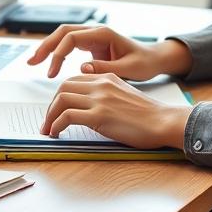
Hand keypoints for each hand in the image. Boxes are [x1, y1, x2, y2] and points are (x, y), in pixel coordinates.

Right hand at [25, 24, 192, 79]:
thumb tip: (82, 68)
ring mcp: (92, 37)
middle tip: (32, 62)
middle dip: (45, 46)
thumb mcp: (128, 69)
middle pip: (62, 32)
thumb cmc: (144, 63)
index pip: (71, 37)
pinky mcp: (91, 46)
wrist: (153, 59)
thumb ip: (105, 68)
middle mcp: (95, 32)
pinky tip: (48, 63)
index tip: (51, 71)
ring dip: (47, 48)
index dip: (58, 53)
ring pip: (63, 37)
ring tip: (33, 62)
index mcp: (103, 33)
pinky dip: (56, 53)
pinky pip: (69, 45)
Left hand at [41, 73, 191, 148]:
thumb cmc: (148, 115)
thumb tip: (87, 108)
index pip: (73, 80)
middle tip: (48, 121)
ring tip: (48, 129)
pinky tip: (56, 133)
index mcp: (107, 77)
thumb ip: (106, 96)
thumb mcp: (124, 96)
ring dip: (50, 116)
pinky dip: (56, 125)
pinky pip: (67, 116)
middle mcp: (101, 84)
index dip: (61, 95)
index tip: (57, 109)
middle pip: (63, 87)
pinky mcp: (99, 115)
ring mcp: (100, 99)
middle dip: (51, 105)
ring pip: (61, 100)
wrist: (163, 121)